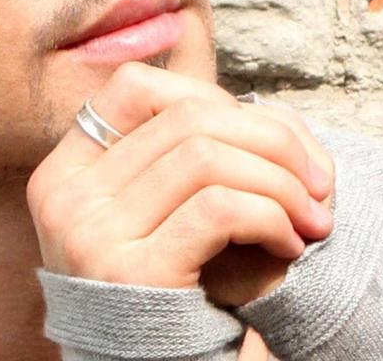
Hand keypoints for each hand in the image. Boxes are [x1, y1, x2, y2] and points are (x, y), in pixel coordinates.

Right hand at [26, 65, 333, 305]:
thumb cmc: (167, 296)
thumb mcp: (151, 217)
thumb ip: (176, 155)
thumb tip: (246, 90)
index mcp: (64, 171)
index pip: (132, 86)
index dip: (207, 95)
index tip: (259, 138)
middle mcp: (65, 196)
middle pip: (185, 117)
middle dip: (271, 139)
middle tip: (317, 181)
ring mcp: (90, 234)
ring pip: (206, 156)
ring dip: (280, 183)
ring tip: (311, 218)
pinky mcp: (131, 274)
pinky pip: (219, 209)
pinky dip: (272, 217)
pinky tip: (291, 245)